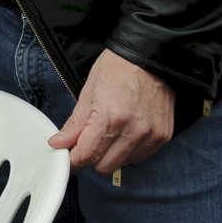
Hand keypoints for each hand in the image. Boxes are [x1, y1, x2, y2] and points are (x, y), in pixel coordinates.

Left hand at [48, 48, 174, 172]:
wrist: (149, 56)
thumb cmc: (119, 68)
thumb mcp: (89, 91)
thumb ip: (75, 124)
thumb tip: (59, 143)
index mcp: (111, 117)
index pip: (87, 156)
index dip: (73, 160)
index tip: (68, 159)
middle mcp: (133, 130)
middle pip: (104, 166)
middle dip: (91, 157)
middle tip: (88, 140)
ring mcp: (151, 135)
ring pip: (122, 164)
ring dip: (111, 155)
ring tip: (109, 131)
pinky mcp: (163, 137)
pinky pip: (140, 157)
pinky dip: (129, 151)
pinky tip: (125, 132)